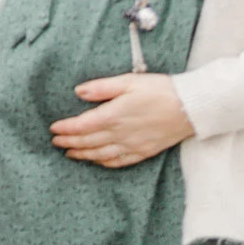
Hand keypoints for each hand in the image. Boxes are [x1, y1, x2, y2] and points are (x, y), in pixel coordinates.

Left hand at [50, 73, 194, 169]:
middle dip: (69, 143)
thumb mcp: (128, 81)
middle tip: (55, 142)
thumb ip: (102, 88)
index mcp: (114, 115)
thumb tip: (78, 91)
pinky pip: (120, 162)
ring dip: (83, 155)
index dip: (65, 129)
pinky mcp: (145, 151)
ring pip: (101, 155)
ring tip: (70, 153)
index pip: (82, 126)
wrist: (190, 108)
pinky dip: (105, 163)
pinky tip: (98, 161)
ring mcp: (133, 145)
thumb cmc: (160, 90)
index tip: (53, 129)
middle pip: (88, 142)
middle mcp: (121, 134)